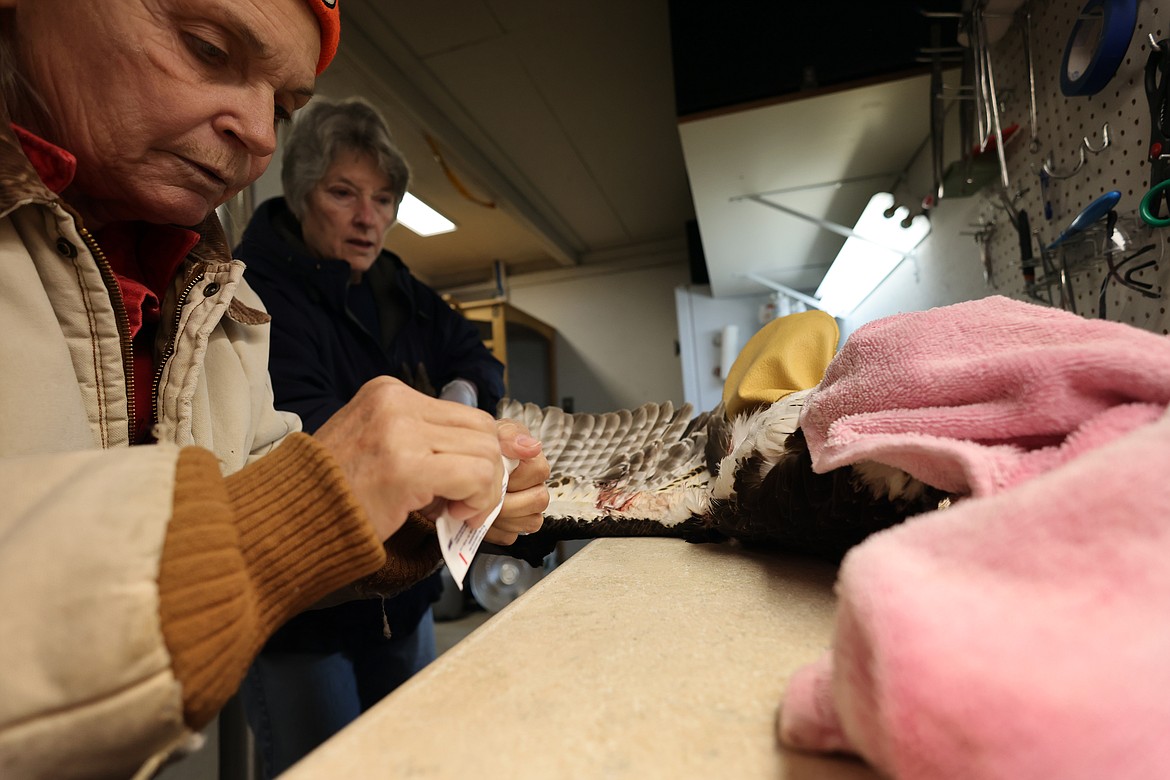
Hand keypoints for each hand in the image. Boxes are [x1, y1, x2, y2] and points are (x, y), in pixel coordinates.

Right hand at [314, 376, 504, 540]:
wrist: (291, 518)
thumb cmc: (339, 490)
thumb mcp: (383, 446)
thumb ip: (431, 440)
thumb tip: (506, 442)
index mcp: (389, 392)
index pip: (466, 414)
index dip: (484, 452)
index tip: (477, 483)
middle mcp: (395, 402)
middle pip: (481, 430)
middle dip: (489, 471)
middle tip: (469, 503)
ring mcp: (399, 432)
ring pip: (484, 453)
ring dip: (484, 491)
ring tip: (459, 511)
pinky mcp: (405, 467)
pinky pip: (475, 477)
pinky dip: (478, 501)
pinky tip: (456, 516)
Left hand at [484, 419, 549, 545]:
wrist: (453, 470)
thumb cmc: (474, 450)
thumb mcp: (489, 433)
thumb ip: (510, 435)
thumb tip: (533, 445)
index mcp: (530, 460)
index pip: (540, 471)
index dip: (517, 476)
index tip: (499, 474)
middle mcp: (533, 485)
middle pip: (538, 500)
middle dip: (508, 501)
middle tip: (487, 496)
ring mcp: (525, 508)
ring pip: (530, 522)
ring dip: (503, 517)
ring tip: (482, 508)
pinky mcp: (512, 527)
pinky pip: (512, 536)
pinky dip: (493, 531)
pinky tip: (481, 518)